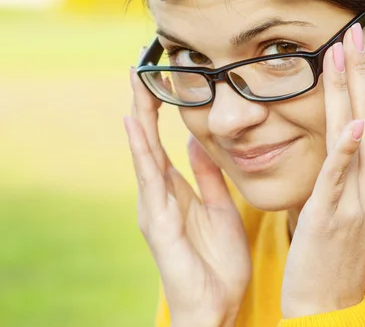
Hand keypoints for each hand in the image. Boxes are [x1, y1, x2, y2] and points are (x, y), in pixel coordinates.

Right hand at [124, 59, 250, 326]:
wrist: (217, 304)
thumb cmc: (219, 261)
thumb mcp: (220, 207)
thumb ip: (208, 176)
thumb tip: (197, 142)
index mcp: (177, 191)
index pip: (162, 143)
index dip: (159, 113)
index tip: (160, 82)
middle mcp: (160, 195)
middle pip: (147, 143)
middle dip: (143, 107)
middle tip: (139, 69)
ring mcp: (156, 208)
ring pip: (144, 156)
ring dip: (138, 120)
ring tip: (136, 87)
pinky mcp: (159, 222)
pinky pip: (151, 181)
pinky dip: (142, 153)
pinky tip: (136, 128)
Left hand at [280, 24, 364, 317]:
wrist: (327, 301)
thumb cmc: (342, 251)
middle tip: (356, 34)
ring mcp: (358, 203)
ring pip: (359, 136)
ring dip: (350, 91)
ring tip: (339, 52)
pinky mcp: (329, 215)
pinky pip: (340, 177)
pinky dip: (347, 149)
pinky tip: (352, 123)